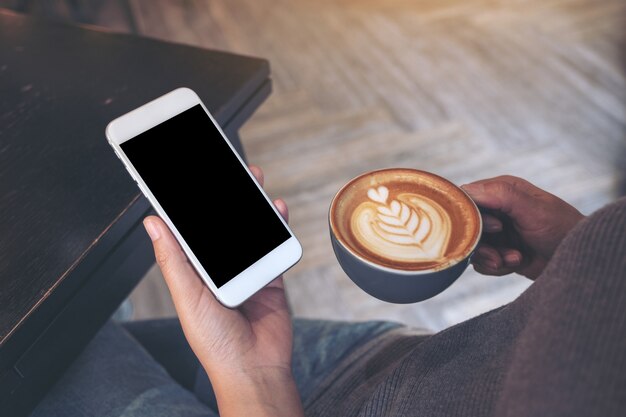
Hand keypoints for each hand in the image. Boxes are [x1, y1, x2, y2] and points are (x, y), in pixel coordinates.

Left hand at [142, 165, 303, 416]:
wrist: (255, 367)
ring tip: (252, 178)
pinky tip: (277, 209)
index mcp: (194, 271)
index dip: (189, 204)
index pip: (190, 229)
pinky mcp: (270, 275)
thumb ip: (174, 259)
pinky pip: (274, 245)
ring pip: (250, 230)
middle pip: (222, 224)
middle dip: (225, 196)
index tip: (187, 177)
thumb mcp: (189, 296)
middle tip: (227, 168)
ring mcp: (246, 270)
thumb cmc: (215, 341)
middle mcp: (219, 268)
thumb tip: (153, 223)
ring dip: (252, 204)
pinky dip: (277, 226)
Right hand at [461, 175, 583, 279]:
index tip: (497, 228)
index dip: (474, 215)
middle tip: (501, 253)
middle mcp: (496, 208)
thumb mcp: (533, 209)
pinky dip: (495, 267)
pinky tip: (515, 264)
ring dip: (491, 257)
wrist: (578, 261)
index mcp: (502, 190)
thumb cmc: (562, 229)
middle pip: (467, 225)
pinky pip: (480, 261)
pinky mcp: (498, 251)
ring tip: (514, 259)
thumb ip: (501, 195)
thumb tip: (466, 190)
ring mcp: (496, 232)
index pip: (468, 198)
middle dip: (483, 243)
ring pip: (472, 246)